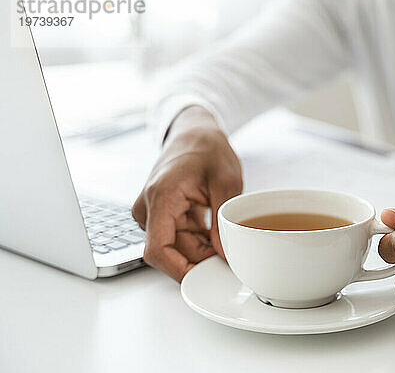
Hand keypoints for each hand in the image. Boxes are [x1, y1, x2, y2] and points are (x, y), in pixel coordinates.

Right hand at [132, 107, 242, 281]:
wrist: (194, 131)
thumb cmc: (207, 148)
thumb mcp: (226, 181)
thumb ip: (222, 221)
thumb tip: (223, 255)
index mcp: (161, 196)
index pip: (157, 250)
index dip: (179, 270)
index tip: (203, 278)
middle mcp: (149, 207)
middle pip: (171, 251)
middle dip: (200, 258)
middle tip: (230, 254)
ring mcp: (152, 212)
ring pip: (175, 246)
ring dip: (200, 248)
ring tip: (223, 232)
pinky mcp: (159, 214)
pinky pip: (177, 237)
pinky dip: (197, 239)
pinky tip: (212, 228)